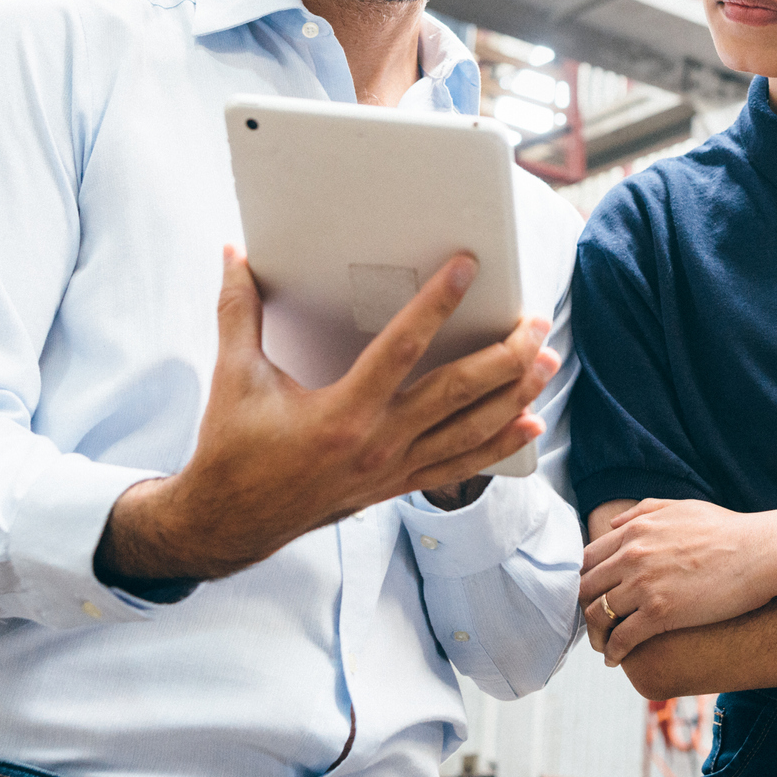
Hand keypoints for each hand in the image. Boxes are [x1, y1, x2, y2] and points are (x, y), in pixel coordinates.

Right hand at [96, 246, 557, 584]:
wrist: (229, 523)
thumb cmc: (232, 447)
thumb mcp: (234, 377)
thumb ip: (238, 311)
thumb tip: (233, 254)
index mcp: (341, 413)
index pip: (402, 347)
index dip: (437, 304)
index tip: (467, 268)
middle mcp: (376, 443)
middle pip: (458, 392)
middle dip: (505, 355)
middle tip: (536, 322)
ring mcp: (392, 469)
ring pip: (470, 430)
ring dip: (514, 395)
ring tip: (547, 362)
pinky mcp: (396, 486)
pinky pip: (459, 465)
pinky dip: (498, 445)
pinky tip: (529, 424)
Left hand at [580, 499, 776, 664]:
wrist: (761, 552)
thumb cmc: (728, 530)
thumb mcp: (681, 507)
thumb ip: (643, 512)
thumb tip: (614, 524)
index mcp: (634, 530)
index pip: (587, 559)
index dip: (584, 581)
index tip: (590, 596)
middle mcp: (631, 555)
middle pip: (585, 588)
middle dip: (584, 609)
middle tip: (594, 625)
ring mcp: (643, 584)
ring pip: (598, 615)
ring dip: (596, 635)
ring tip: (603, 646)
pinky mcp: (659, 612)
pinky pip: (622, 637)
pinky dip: (613, 652)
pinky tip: (615, 660)